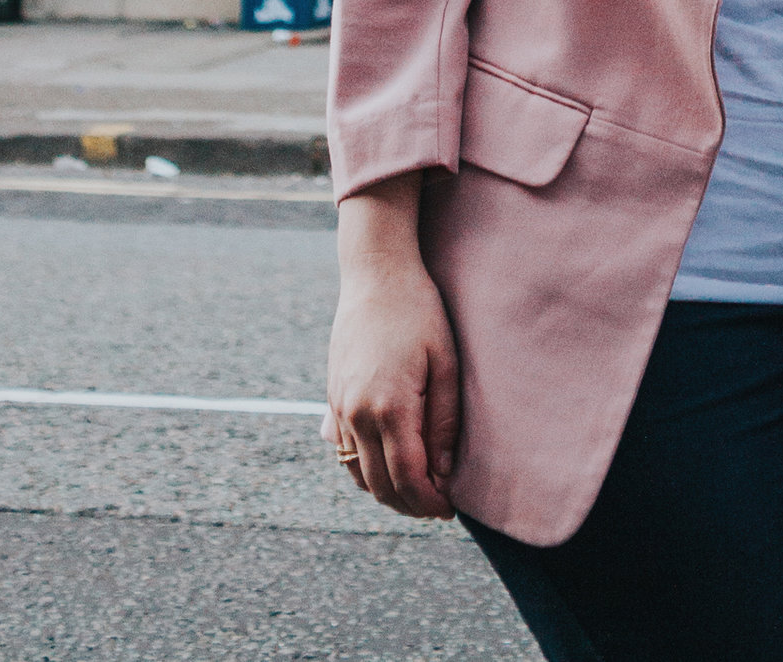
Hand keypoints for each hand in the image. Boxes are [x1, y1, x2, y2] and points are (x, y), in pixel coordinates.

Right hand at [326, 183, 460, 515]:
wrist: (375, 274)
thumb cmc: (419, 313)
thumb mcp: (445, 363)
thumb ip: (444, 423)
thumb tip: (445, 474)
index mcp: (389, 407)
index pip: (408, 478)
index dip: (430, 502)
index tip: (450, 509)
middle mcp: (357, 414)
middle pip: (381, 486)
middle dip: (411, 505)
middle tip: (438, 505)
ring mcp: (339, 408)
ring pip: (359, 476)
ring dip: (387, 492)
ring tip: (418, 489)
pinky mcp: (332, 400)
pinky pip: (344, 454)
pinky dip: (366, 472)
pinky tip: (390, 466)